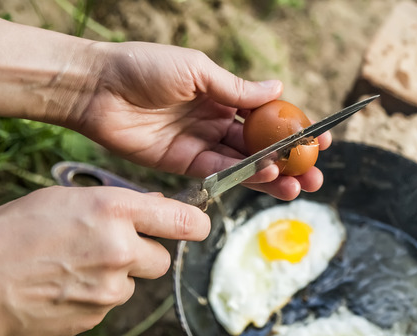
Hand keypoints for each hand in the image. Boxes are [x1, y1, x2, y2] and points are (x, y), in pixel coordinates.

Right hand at [0, 186, 208, 335]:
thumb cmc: (10, 234)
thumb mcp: (62, 199)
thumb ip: (114, 204)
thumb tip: (155, 206)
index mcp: (113, 211)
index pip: (183, 221)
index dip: (194, 224)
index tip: (197, 226)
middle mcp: (121, 250)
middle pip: (161, 259)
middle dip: (141, 254)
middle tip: (106, 248)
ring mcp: (111, 289)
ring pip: (133, 283)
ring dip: (115, 276)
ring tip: (72, 267)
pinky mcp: (97, 317)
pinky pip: (109, 304)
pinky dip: (94, 296)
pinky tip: (62, 286)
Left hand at [70, 42, 330, 200]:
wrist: (96, 87)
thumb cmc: (143, 66)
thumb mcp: (197, 70)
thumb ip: (236, 89)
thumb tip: (277, 90)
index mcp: (223, 94)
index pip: (267, 116)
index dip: (294, 129)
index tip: (320, 139)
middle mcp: (216, 121)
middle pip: (262, 146)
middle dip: (290, 162)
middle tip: (315, 175)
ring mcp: (201, 144)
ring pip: (245, 165)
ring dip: (273, 177)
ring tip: (299, 186)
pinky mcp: (183, 164)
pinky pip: (220, 173)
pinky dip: (244, 178)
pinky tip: (267, 179)